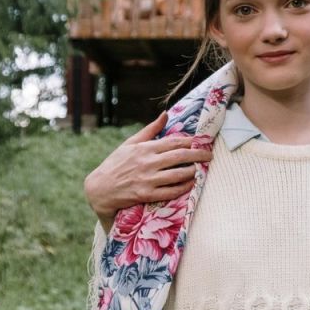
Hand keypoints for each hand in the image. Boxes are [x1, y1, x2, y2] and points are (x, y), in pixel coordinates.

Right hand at [83, 112, 212, 222]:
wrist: (100, 188)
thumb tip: (165, 114)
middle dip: (198, 155)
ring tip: (201, 169)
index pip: (173, 142)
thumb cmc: (116, 163)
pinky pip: (170, 192)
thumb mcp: (130, 143)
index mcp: (145, 148)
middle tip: (210, 155)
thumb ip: (150, 130)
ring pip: (177, 174)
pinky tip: (191, 184)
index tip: (201, 141)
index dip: (190, 141)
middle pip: (179, 157)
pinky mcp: (146, 194)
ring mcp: (148, 179)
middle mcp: (148, 163)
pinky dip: (183, 187)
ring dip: (192, 171)